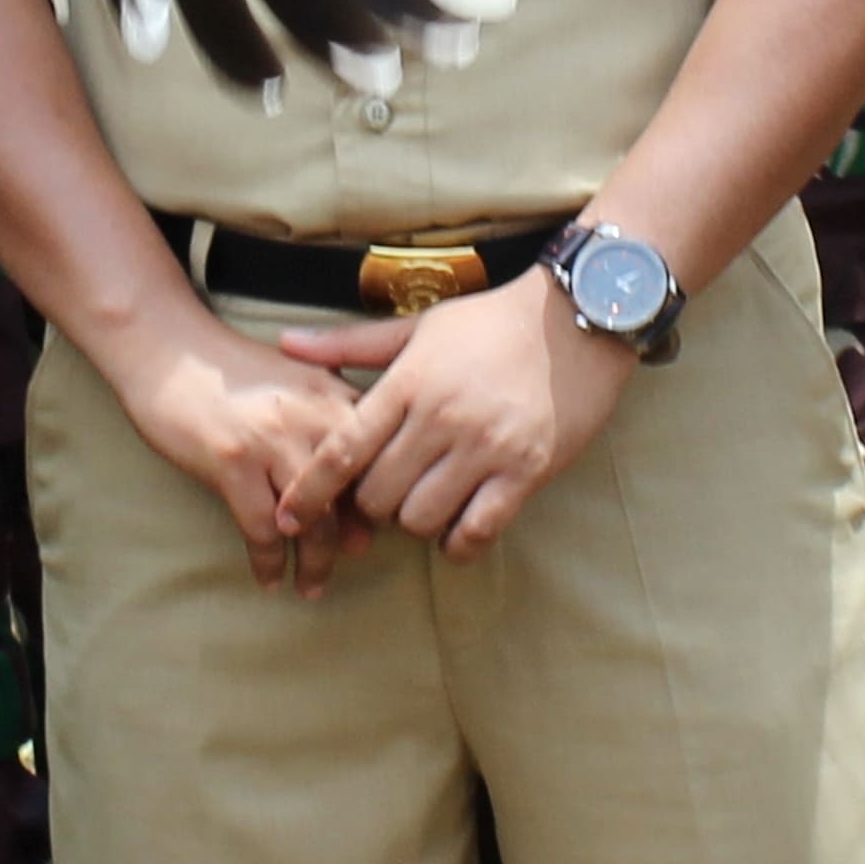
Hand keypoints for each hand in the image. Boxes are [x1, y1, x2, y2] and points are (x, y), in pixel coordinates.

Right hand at [106, 309, 377, 590]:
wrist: (169, 348)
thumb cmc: (233, 367)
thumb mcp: (297, 376)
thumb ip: (331, 414)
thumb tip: (362, 479)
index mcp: (333, 394)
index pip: (379, 455)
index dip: (386, 494)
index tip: (383, 522)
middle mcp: (313, 417)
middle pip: (355, 493)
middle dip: (357, 535)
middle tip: (355, 556)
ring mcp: (273, 441)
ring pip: (314, 521)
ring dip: (315, 564)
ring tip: (311, 587)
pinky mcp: (234, 463)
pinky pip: (262, 530)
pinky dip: (268, 562)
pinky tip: (267, 578)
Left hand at [280, 276, 641, 559]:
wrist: (577, 320)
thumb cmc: (490, 323)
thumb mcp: (418, 327)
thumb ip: (350, 344)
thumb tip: (286, 344)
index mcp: (410, 381)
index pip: (344, 449)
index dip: (310, 491)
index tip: (288, 516)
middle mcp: (443, 418)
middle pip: (378, 495)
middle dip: (370, 504)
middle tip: (383, 492)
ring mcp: (487, 447)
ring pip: (421, 519)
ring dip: (414, 522)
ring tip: (423, 503)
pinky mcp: (527, 471)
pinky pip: (478, 531)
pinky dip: (459, 543)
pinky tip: (458, 528)